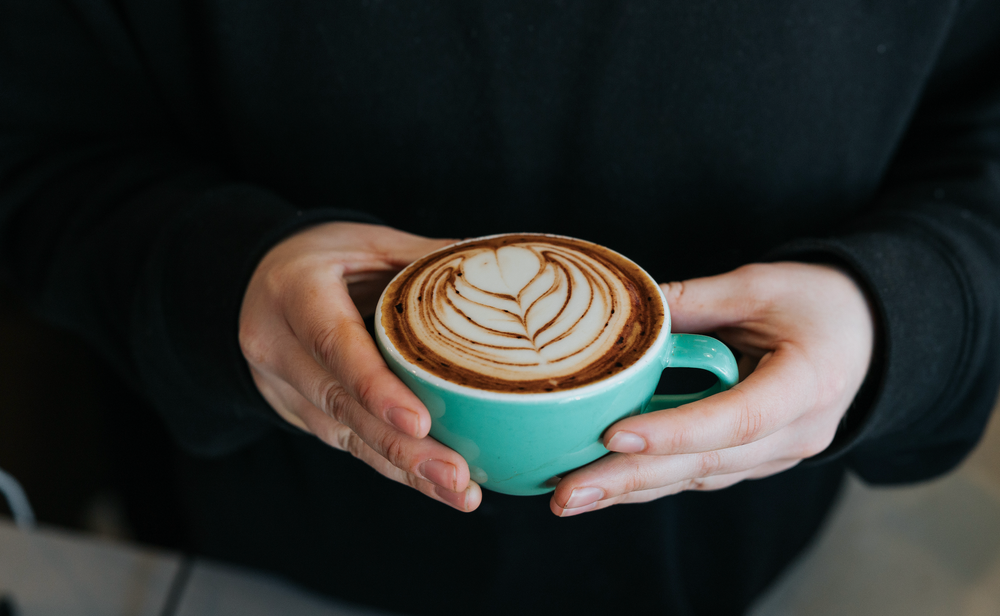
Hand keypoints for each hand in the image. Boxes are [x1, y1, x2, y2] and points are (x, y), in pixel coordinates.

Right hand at [239, 222, 481, 510]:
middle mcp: (278, 346)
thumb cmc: (320, 257)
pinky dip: (394, 467)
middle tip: (456, 475)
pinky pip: (348, 444)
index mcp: (294, 292)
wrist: (254, 283)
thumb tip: (493, 264)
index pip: (333, 344)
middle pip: (341, 405)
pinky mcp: (300, 414)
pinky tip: (437, 486)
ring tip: (461, 492)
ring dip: (405, 470)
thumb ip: (421, 257)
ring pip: (346, 436)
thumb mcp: (365, 241)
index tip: (420, 424)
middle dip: (401, 448)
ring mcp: (284, 387)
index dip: (374, 387)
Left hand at [550, 262, 874, 515]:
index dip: (676, 431)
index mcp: (809, 384)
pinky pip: (699, 474)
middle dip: (632, 480)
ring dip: (632, 489)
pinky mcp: (755, 459)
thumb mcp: (760, 285)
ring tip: (570, 495)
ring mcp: (777, 454)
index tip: (614, 434)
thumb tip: (627, 309)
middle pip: (707, 464)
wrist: (864, 334)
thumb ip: (695, 299)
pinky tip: (604, 482)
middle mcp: (797, 434)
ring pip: (697, 478)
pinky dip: (651, 479)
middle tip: (568, 494)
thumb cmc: (817, 303)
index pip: (738, 418)